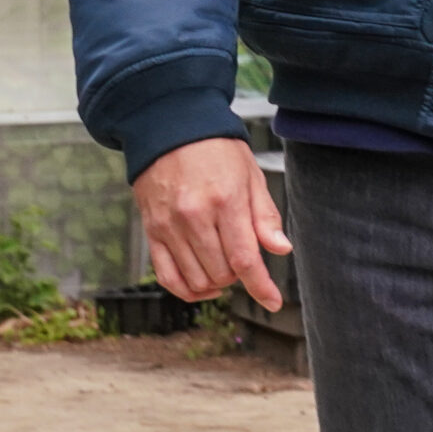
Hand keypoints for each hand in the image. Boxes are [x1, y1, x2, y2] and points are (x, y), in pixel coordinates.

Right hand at [134, 137, 292, 309]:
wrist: (170, 129)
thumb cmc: (217, 150)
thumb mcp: (251, 175)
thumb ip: (265, 216)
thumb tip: (281, 249)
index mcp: (225, 200)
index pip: (245, 258)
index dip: (261, 286)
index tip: (273, 302)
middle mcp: (194, 216)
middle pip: (221, 273)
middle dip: (239, 276)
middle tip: (243, 259)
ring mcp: (169, 226)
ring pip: (196, 279)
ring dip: (215, 283)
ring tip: (224, 266)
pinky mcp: (151, 231)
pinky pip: (167, 276)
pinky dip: (186, 289)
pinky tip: (201, 284)